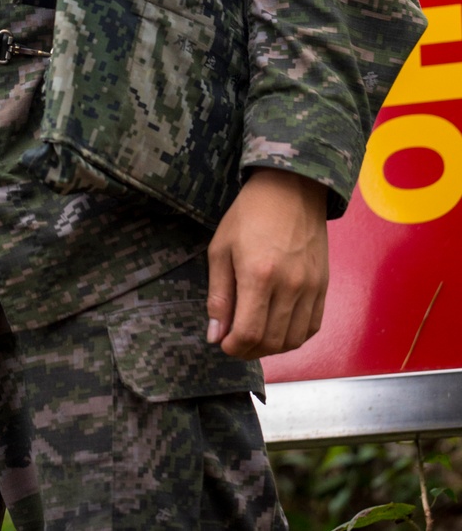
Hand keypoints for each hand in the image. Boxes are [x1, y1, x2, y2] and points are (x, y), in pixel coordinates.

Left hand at [206, 168, 328, 358]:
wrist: (289, 189)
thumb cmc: (248, 215)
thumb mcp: (221, 249)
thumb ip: (218, 295)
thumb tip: (216, 335)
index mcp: (258, 275)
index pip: (249, 333)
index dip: (234, 347)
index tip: (224, 344)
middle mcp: (289, 286)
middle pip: (272, 341)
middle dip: (249, 350)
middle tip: (236, 343)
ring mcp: (311, 288)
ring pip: (293, 340)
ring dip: (272, 348)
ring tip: (255, 337)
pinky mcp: (324, 286)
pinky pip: (312, 327)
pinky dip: (294, 337)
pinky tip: (278, 329)